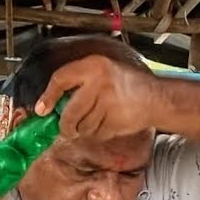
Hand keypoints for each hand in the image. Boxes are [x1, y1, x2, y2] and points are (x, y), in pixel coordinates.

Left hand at [34, 55, 160, 139]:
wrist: (156, 98)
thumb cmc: (126, 86)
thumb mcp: (102, 73)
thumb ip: (79, 84)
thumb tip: (50, 106)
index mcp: (93, 65)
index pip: (60, 79)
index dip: (48, 96)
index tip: (42, 109)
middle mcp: (99, 81)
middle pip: (69, 113)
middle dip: (66, 126)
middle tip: (67, 129)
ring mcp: (108, 102)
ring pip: (82, 127)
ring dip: (85, 130)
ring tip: (96, 121)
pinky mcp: (115, 120)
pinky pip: (96, 134)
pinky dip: (99, 134)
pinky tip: (109, 124)